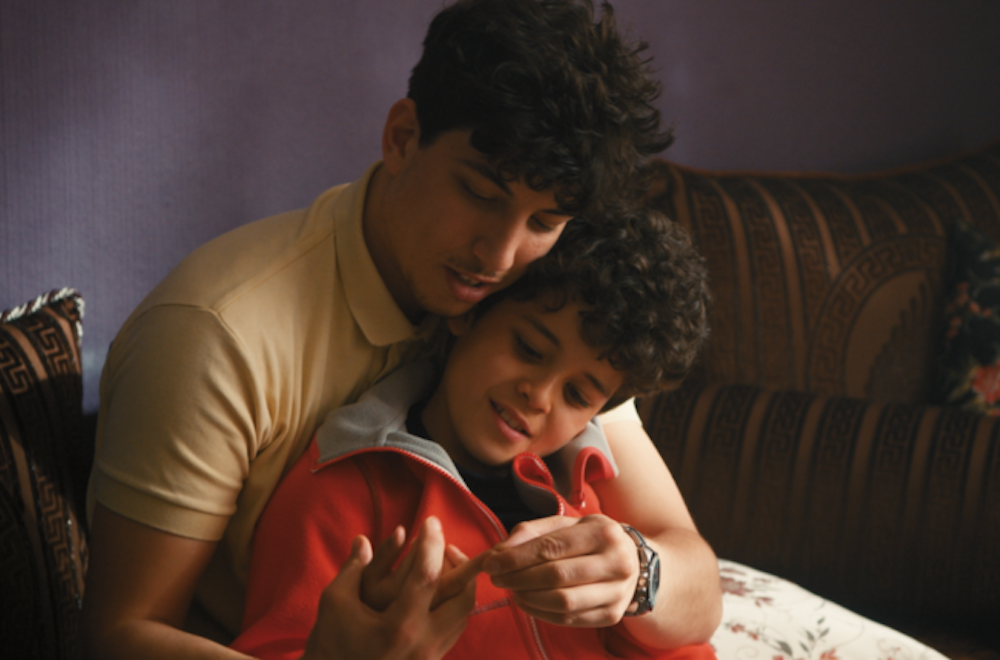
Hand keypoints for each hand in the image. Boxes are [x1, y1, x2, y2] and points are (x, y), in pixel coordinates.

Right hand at [302, 517, 477, 659]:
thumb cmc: (328, 645)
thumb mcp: (334, 601)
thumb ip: (353, 567)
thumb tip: (365, 539)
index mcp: (399, 626)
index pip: (427, 574)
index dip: (431, 542)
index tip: (430, 521)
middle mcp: (423, 644)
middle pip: (461, 595)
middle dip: (459, 564)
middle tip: (444, 544)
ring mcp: (430, 658)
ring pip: (463, 614)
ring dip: (460, 584)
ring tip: (443, 564)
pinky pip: (455, 630)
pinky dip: (454, 605)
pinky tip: (438, 591)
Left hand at [483, 515, 638, 626]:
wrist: (634, 562)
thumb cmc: (591, 539)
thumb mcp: (567, 524)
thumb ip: (532, 532)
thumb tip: (500, 551)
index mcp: (603, 532)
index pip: (552, 547)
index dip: (517, 558)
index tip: (492, 563)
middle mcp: (616, 563)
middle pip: (556, 576)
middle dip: (518, 578)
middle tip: (497, 578)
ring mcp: (617, 592)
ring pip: (562, 602)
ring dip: (528, 598)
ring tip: (511, 590)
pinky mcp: (612, 615)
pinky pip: (569, 620)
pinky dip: (541, 613)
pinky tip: (527, 602)